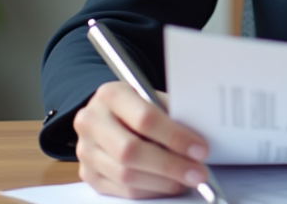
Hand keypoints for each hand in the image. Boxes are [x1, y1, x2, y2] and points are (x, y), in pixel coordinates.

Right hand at [73, 81, 211, 199]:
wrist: (109, 114)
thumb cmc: (139, 105)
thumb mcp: (154, 99)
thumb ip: (172, 115)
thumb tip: (200, 142)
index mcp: (111, 95)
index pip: (144, 118)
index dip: (175, 137)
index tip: (200, 149)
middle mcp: (91, 121)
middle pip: (131, 150)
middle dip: (170, 165)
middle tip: (198, 173)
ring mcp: (86, 150)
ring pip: (125, 175)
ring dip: (163, 182)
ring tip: (187, 180)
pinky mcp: (88, 173)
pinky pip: (121, 190)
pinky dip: (150, 190)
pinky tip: (169, 185)